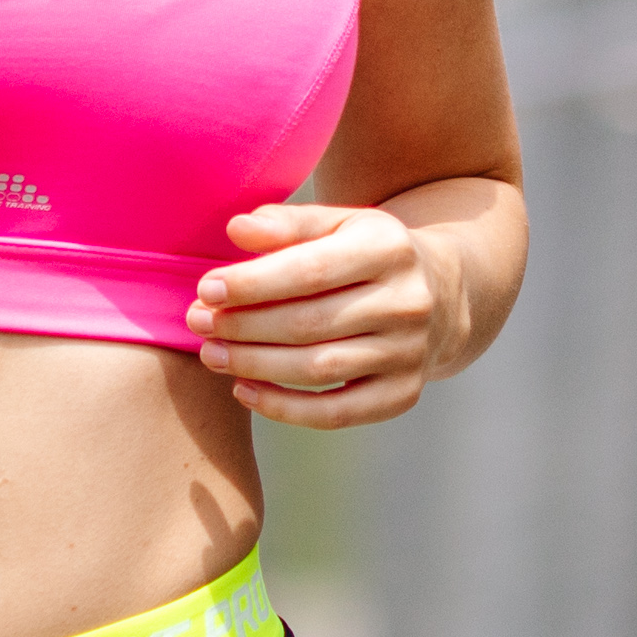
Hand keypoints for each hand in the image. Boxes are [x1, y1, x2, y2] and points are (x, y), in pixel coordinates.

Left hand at [193, 202, 450, 424]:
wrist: (440, 295)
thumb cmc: (366, 253)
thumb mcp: (338, 223)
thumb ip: (288, 224)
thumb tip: (238, 230)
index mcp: (390, 249)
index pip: (311, 270)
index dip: (253, 283)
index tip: (206, 289)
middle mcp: (407, 303)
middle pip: (309, 324)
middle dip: (244, 326)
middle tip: (196, 323)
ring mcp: (409, 354)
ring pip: (318, 369)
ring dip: (254, 365)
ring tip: (211, 354)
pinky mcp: (403, 395)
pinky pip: (336, 413)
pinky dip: (285, 408)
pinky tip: (244, 390)